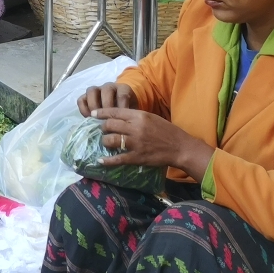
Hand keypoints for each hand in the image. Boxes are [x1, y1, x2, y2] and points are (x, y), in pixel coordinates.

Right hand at [78, 81, 136, 115]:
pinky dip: (83, 108)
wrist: (117, 105)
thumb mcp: (130, 111)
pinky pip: (81, 99)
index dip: (122, 107)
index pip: (122, 95)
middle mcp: (109, 87)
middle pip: (106, 91)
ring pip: (92, 91)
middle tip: (107, 119)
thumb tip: (124, 126)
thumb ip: (128, 115)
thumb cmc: (126, 110)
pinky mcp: (86, 96)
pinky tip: (88, 118)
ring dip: (93, 105)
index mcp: (123, 89)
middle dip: (107, 106)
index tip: (121, 119)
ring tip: (96, 118)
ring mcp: (96, 90)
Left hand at [92, 104, 213, 181]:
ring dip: (105, 141)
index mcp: (140, 116)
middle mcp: (136, 128)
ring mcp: (136, 143)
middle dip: (103, 128)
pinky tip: (100, 161)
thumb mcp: (152, 118)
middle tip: (102, 130)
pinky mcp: (137, 157)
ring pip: (111, 140)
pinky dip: (107, 160)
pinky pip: (118, 158)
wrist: (180, 147)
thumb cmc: (167, 131)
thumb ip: (136, 117)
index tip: (93, 115)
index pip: (115, 111)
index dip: (101, 113)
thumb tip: (120, 117)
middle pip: (110, 125)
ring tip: (105, 142)